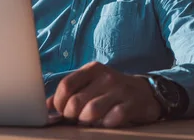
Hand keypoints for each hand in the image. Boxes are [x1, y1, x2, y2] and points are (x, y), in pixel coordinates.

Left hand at [46, 62, 161, 127]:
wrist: (145, 92)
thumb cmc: (111, 90)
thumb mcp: (91, 85)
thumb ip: (70, 92)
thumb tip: (47, 105)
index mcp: (92, 69)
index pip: (66, 85)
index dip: (59, 102)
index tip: (61, 111)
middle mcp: (106, 77)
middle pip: (76, 101)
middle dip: (72, 115)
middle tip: (76, 118)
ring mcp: (120, 90)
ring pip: (92, 111)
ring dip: (86, 121)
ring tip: (90, 121)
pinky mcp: (133, 104)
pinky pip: (112, 119)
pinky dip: (106, 124)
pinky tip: (107, 122)